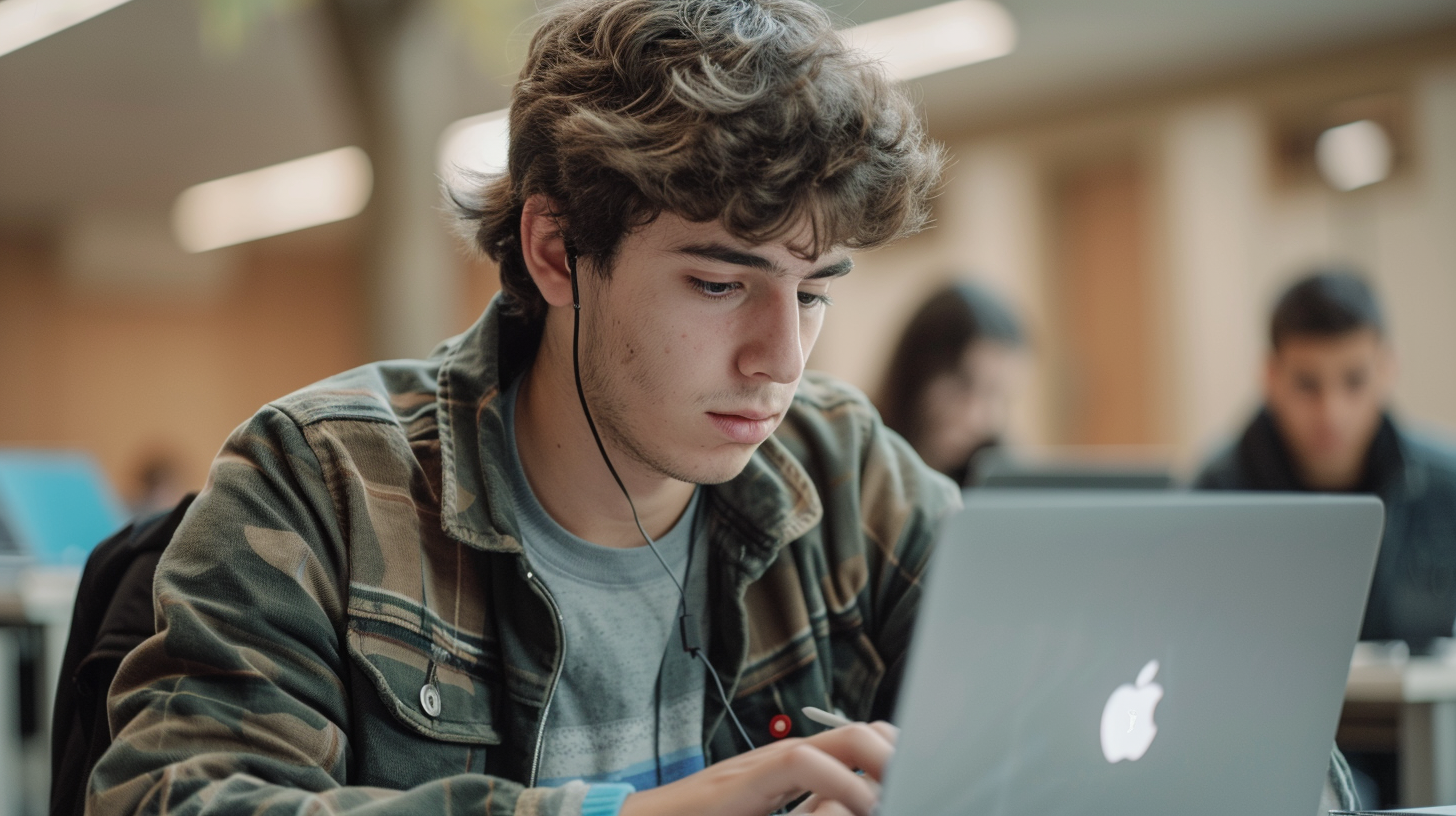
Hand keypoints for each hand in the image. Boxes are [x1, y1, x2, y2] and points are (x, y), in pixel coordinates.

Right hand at [618, 721, 897, 815]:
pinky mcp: (752, 778)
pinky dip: (843, 784)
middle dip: (899, 752)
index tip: (921, 774)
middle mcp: (790, 755)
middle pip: (862, 730)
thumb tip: (857, 802)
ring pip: (845, 737)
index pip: (860, 740)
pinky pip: (806, 764)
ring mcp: (770, 762)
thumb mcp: (773, 811)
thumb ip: (812, 807)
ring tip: (903, 789)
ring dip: (882, 761)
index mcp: (799, 766)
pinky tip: (863, 804)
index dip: (895, 751)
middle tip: (923, 779)